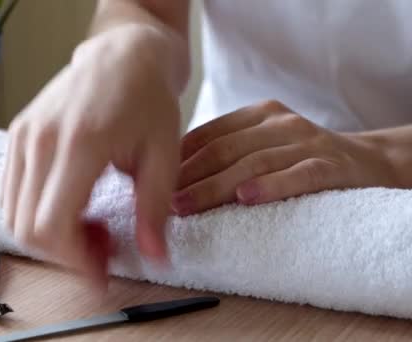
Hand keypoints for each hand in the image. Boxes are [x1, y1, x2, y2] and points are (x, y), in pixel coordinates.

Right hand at [1, 27, 180, 285]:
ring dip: (50, 236)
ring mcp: (23, 137)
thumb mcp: (164, 155)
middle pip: (27, 228)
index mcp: (79, 144)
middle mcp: (40, 141)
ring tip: (90, 225)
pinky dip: (37, 213)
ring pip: (14, 215)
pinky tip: (72, 205)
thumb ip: (154, 210)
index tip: (102, 271)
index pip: (52, 226)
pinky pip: (12, 193)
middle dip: (65, 253)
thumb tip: (154, 258)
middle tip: (102, 248)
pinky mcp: (17, 136)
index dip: (75, 261)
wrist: (122, 55)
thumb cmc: (147, 99)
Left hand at [173, 100, 397, 214]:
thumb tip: (173, 176)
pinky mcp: (330, 166)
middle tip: (164, 201)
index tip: (156, 182)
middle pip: (225, 151)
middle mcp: (280, 123)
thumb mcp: (263, 144)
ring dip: (216, 187)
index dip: (181, 159)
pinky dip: (271, 186)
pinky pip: (297, 176)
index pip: (210, 134)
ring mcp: (306, 142)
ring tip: (189, 206)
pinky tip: (247, 198)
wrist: (365, 161)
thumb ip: (228, 150)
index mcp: (259, 114)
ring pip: (253, 164)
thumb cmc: (299, 157)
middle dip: (190, 177)